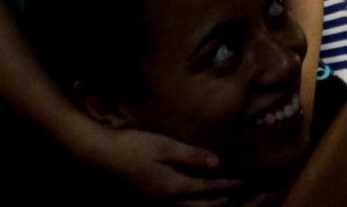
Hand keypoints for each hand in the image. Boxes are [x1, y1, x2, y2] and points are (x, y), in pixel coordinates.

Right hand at [79, 127, 240, 204]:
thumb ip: (192, 156)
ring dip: (211, 206)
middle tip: (241, 195)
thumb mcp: (165, 146)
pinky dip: (196, 206)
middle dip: (223, 201)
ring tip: (226, 200)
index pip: (209, 189)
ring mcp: (158, 204)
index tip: (244, 182)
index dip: (228, 186)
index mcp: (173, 186)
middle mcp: (167, 201)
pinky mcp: (152, 202)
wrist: (103, 157)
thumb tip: (218, 163)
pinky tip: (200, 200)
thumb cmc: (135, 146)